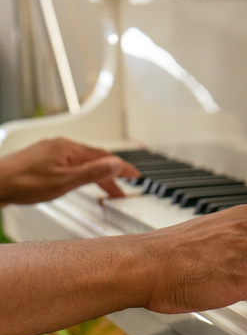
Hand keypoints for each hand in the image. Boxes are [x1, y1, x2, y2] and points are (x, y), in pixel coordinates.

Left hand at [0, 137, 138, 204]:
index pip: (104, 156)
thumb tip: (115, 165)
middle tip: (122, 189)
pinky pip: (69, 164)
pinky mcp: (40, 160)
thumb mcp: (65, 182)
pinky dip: (81, 173)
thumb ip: (92, 173)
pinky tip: (77, 181)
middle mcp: (60, 146)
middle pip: (93, 159)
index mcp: (69, 149)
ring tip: (104, 189)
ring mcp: (49, 152)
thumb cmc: (24, 182)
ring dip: (95, 175)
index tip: (134, 175)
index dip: (121, 167)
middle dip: (110, 174)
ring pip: (80, 162)